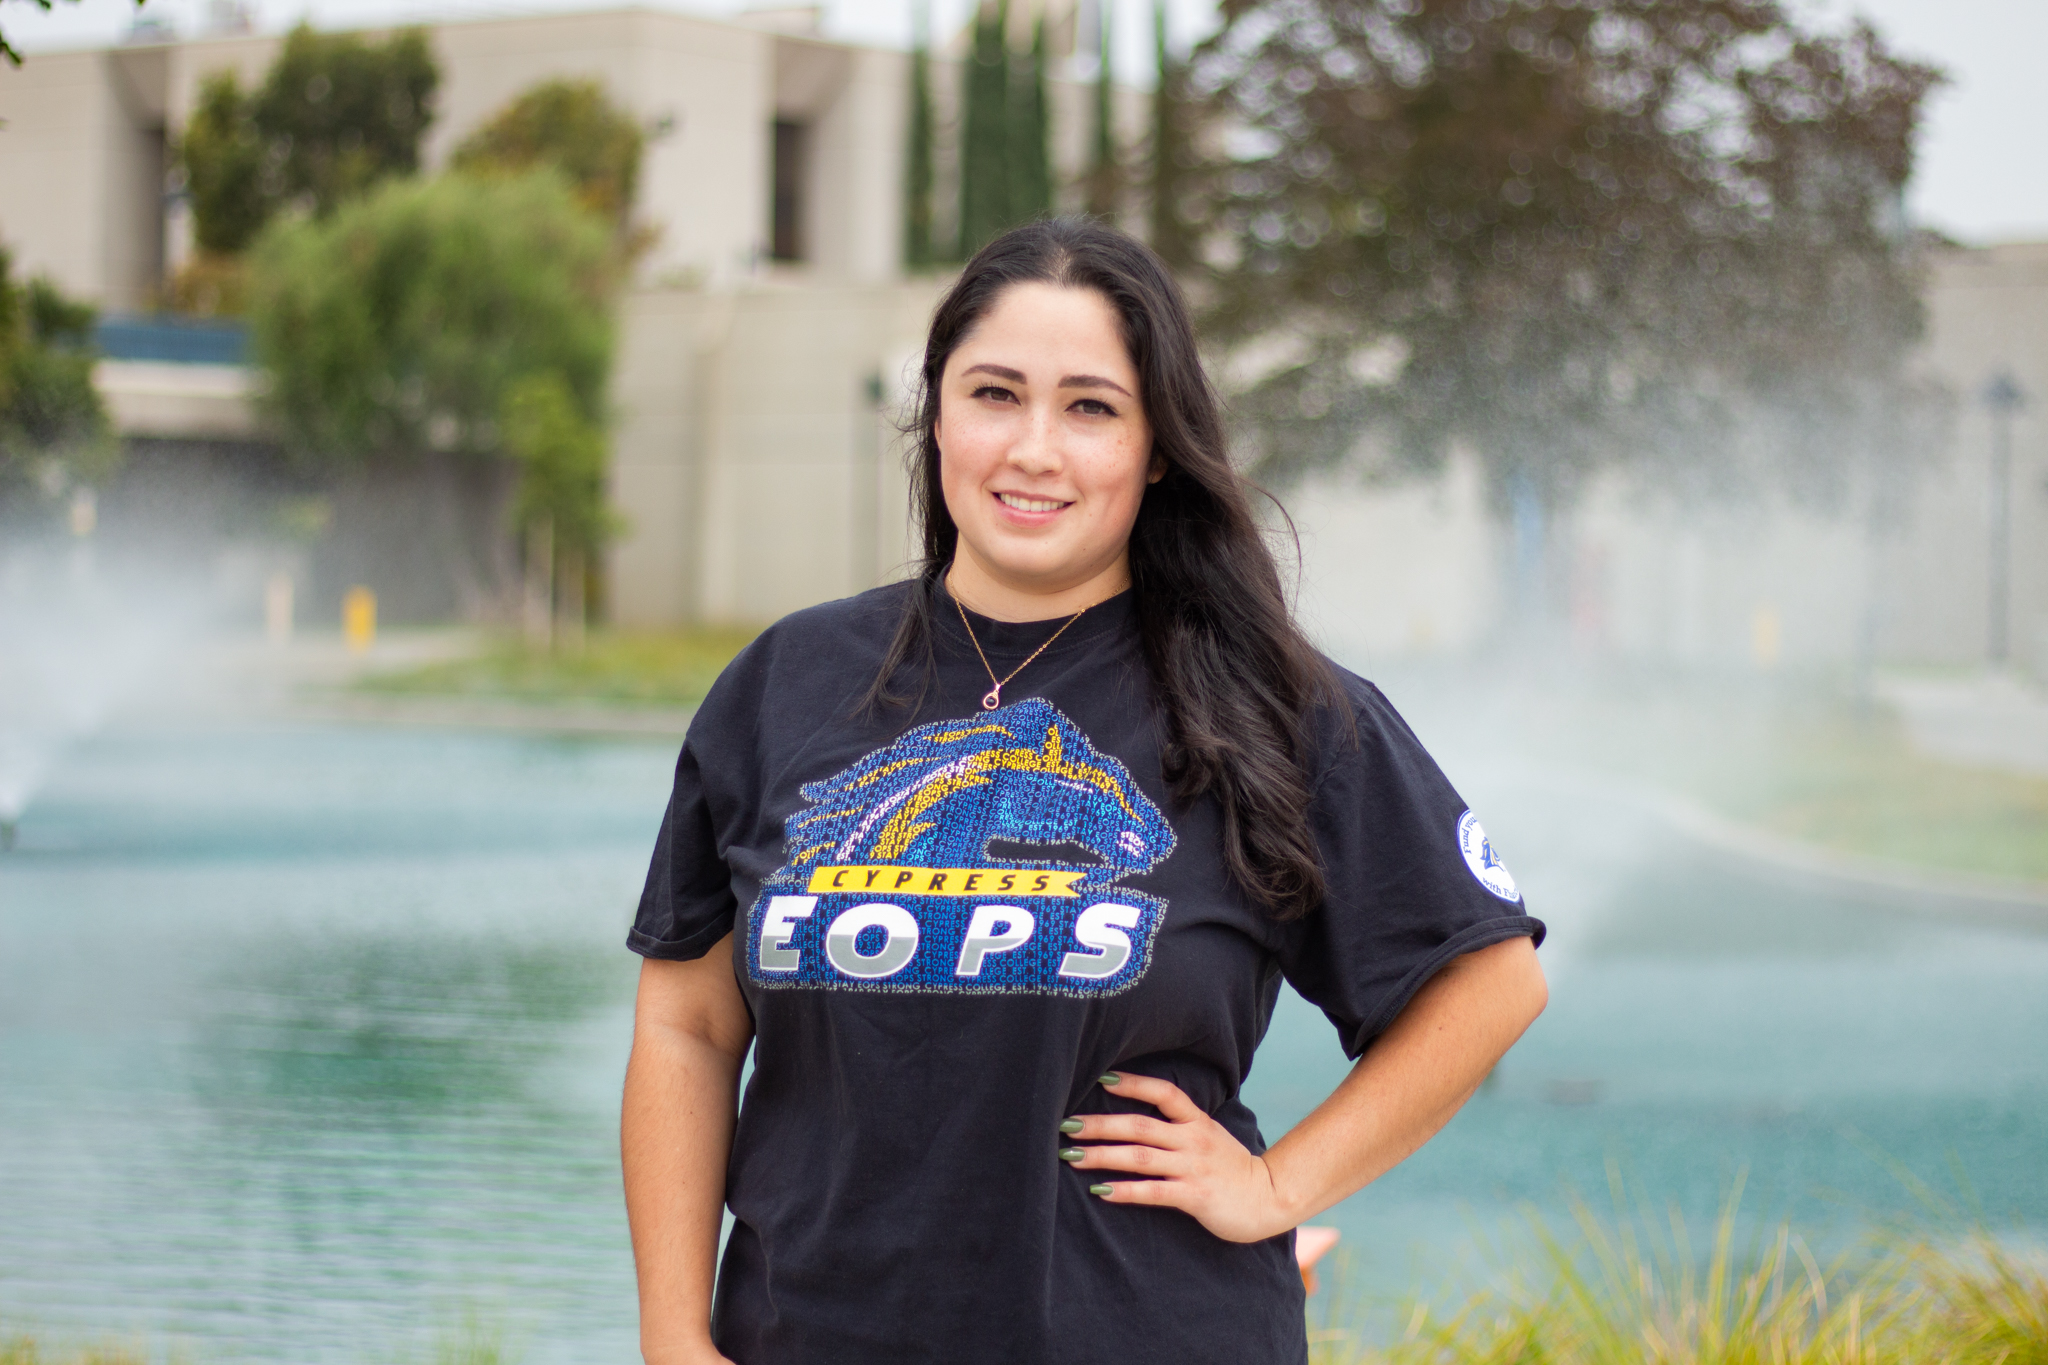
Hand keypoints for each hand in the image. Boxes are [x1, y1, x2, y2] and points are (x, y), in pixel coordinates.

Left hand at [1058, 1072, 1295, 1243]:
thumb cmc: (1231, 1168)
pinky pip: (1154, 1192)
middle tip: (1066, 1125)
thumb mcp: (1208, 1136)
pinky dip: (1126, 1191)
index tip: (1100, 1078)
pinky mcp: (1195, 1196)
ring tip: (1072, 1156)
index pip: (1163, 1092)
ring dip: (1103, 1156)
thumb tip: (1137, 1119)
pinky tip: (1101, 1191)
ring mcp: (1194, 1168)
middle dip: (1100, 1124)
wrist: (1269, 1199)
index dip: (1132, 1083)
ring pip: (1140, 1157)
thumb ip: (1179, 1126)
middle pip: (1140, 1125)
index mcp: (1197, 1121)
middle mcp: (1193, 1140)